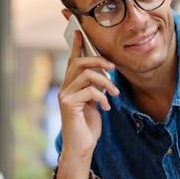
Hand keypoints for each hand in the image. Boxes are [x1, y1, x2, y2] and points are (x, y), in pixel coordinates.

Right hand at [58, 30, 118, 159]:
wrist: (82, 147)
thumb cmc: (88, 125)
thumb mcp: (94, 102)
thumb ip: (95, 87)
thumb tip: (104, 72)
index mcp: (71, 85)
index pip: (72, 61)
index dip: (76, 45)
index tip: (79, 31)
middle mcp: (65, 88)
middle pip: (79, 62)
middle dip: (98, 61)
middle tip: (113, 68)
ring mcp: (65, 95)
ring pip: (86, 74)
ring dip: (105, 82)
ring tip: (114, 94)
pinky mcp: (68, 104)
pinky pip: (89, 90)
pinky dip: (102, 97)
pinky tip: (106, 107)